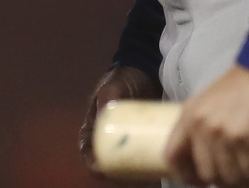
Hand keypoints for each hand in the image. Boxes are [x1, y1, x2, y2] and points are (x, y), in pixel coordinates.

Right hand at [80, 64, 161, 179]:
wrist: (146, 71)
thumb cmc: (124, 78)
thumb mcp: (113, 86)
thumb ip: (108, 95)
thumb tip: (104, 109)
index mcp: (95, 126)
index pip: (88, 149)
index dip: (92, 162)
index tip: (101, 170)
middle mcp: (110, 137)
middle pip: (109, 163)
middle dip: (119, 175)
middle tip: (133, 178)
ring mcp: (128, 140)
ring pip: (128, 165)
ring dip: (136, 175)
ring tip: (150, 177)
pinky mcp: (144, 141)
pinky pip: (145, 159)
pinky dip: (150, 168)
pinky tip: (160, 171)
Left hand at [165, 64, 248, 187]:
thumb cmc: (241, 86)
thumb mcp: (208, 102)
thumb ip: (199, 126)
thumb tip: (200, 160)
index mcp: (188, 116)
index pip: (172, 156)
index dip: (184, 175)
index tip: (199, 181)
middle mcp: (203, 127)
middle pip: (206, 174)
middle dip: (222, 180)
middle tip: (236, 175)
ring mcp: (226, 134)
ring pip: (231, 177)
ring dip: (244, 180)